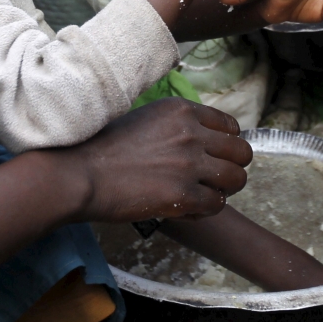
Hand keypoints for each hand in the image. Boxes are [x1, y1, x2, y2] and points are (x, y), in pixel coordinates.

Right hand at [65, 98, 252, 222]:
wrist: (80, 174)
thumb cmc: (103, 149)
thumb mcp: (144, 119)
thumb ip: (174, 126)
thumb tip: (196, 140)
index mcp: (181, 110)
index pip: (230, 126)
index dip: (227, 144)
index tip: (215, 157)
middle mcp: (191, 133)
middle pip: (242, 152)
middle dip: (232, 167)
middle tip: (215, 179)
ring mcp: (189, 164)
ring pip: (237, 179)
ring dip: (224, 190)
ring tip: (204, 195)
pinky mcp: (183, 195)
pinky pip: (217, 205)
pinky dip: (205, 211)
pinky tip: (187, 210)